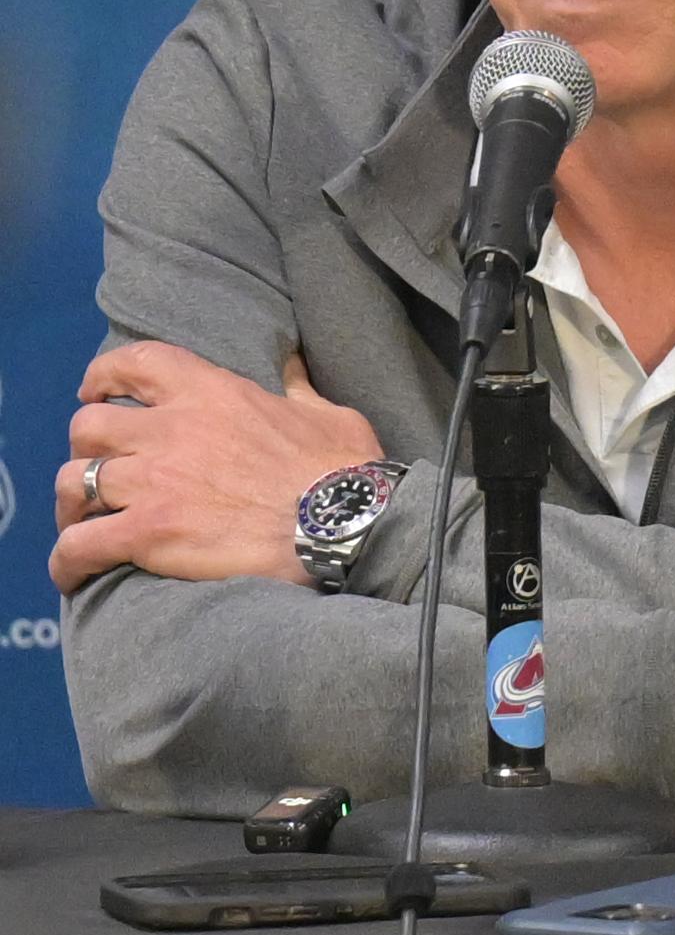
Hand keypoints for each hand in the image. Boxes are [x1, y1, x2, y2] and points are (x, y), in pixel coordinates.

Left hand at [48, 345, 381, 595]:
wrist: (347, 527)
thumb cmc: (346, 473)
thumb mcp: (330, 415)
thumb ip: (298, 391)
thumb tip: (292, 367)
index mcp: (213, 393)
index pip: (137, 363)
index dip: (105, 375)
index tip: (98, 391)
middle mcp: (172, 430)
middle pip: (89, 426)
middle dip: (88, 447)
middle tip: (101, 469)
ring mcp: (154, 481)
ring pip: (73, 481)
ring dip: (73, 502)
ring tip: (84, 521)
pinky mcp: (148, 531)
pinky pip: (79, 544)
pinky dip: (68, 559)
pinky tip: (74, 571)